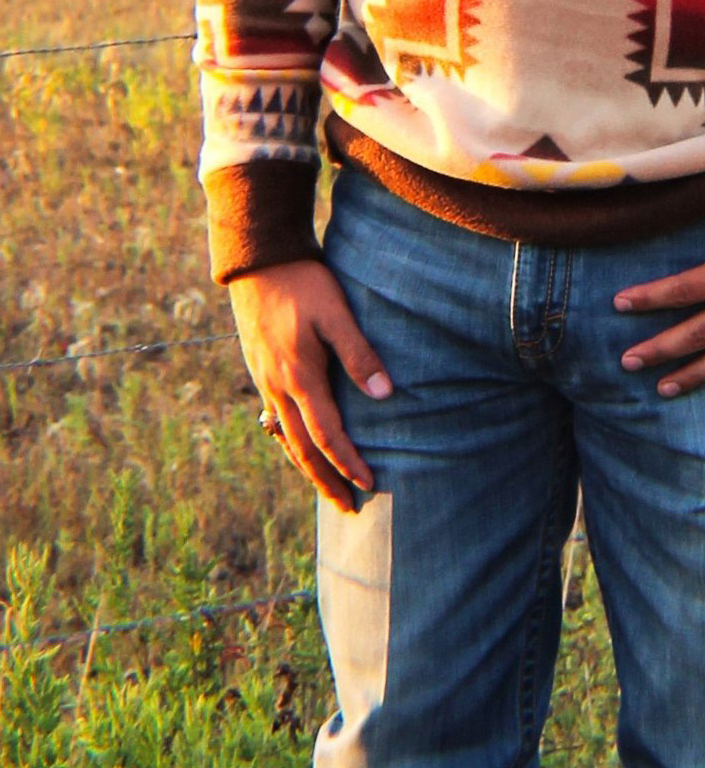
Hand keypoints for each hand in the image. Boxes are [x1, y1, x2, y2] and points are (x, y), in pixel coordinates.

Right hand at [229, 260, 392, 511]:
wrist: (256, 261)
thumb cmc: (302, 283)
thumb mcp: (336, 313)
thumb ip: (359, 353)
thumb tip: (384, 394)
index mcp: (299, 378)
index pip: (328, 436)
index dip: (349, 463)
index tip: (370, 484)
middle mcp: (277, 387)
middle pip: (303, 449)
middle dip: (326, 480)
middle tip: (347, 506)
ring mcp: (264, 380)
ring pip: (285, 438)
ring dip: (306, 466)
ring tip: (325, 487)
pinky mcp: (259, 370)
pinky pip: (275, 419)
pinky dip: (289, 442)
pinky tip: (298, 445)